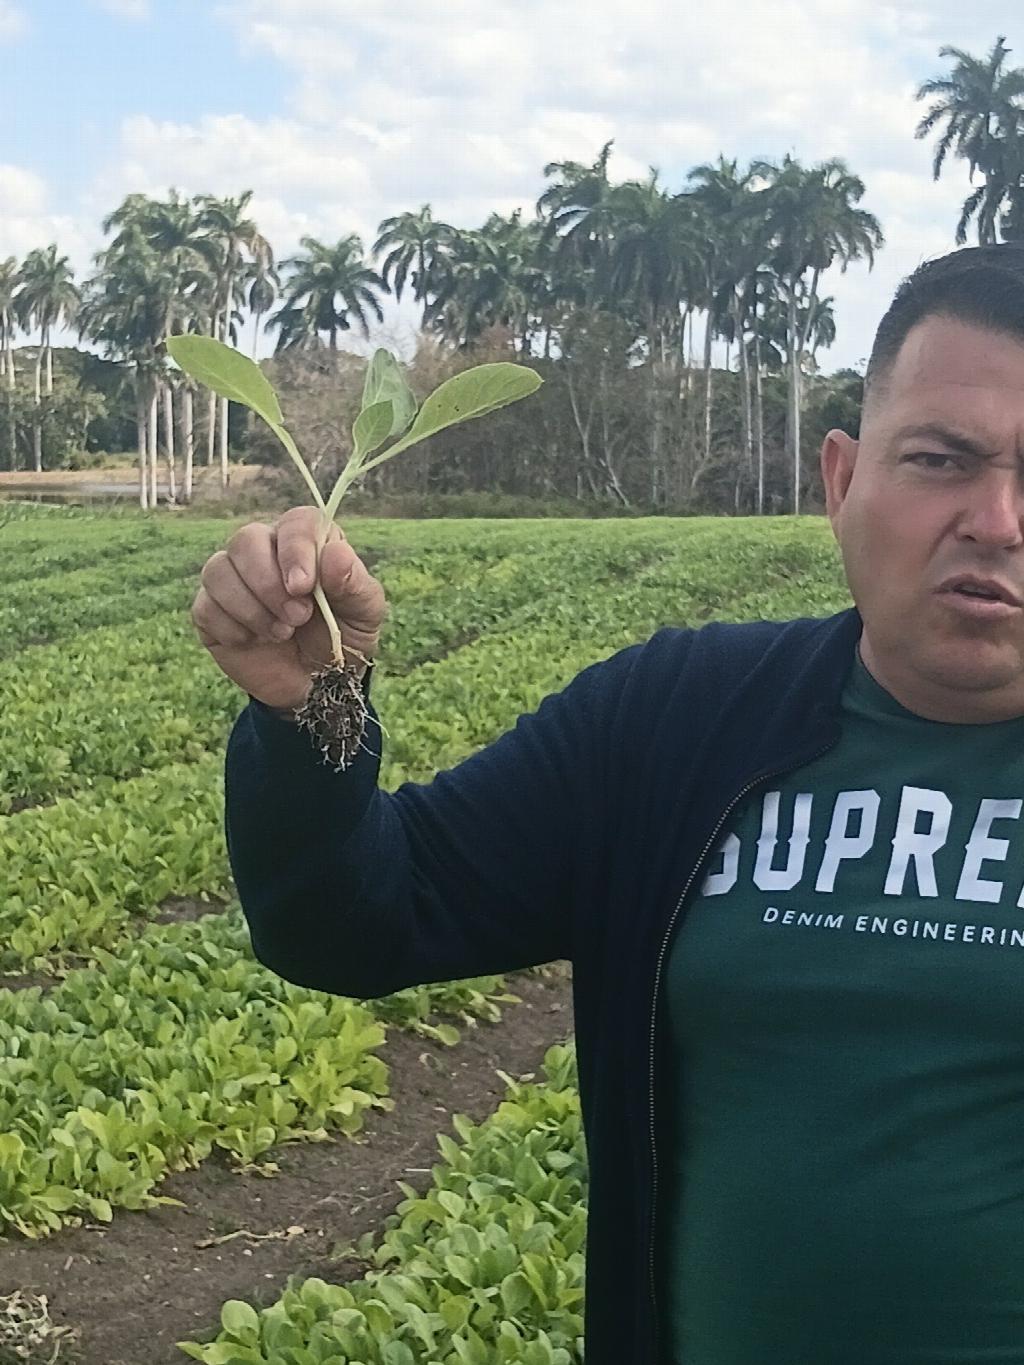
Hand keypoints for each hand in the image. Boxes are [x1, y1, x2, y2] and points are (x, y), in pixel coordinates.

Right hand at [192, 505, 387, 711]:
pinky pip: (205, 605)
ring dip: (250, 607)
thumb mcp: (364, 615)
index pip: (295, 523)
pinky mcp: (211, 610)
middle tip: (297, 618)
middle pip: (246, 539)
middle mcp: (266, 551)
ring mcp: (234, 579)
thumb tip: (336, 554)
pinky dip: (232, 628)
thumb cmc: (342, 639)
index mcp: (308, 543)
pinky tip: (255, 642)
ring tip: (281, 634)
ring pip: (218, 569)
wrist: (317, 685)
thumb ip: (354, 584)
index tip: (303, 586)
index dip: (295, 549)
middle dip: (269, 584)